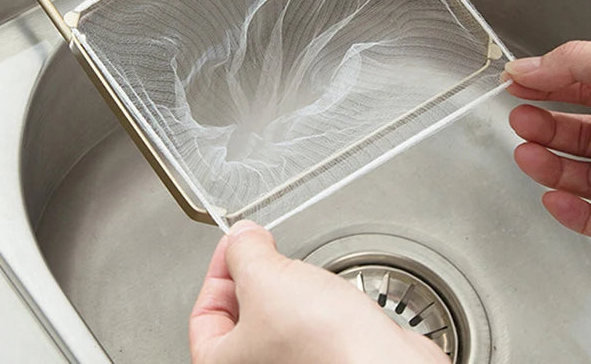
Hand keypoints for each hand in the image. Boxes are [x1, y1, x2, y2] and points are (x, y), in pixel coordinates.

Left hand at [189, 221, 447, 363]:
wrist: (386, 363)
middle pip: (239, 314)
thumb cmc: (325, 347)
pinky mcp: (324, 359)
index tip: (236, 244)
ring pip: (276, 319)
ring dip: (288, 290)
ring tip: (299, 279)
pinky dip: (314, 306)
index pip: (204, 314)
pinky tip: (325, 298)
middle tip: (265, 252)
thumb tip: (241, 237)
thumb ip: (244, 251)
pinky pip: (307, 327)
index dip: (218, 270)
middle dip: (254, 276)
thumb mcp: (266, 278)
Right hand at [505, 39, 590, 240]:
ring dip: (552, 168)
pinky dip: (578, 215)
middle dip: (545, 128)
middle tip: (519, 120)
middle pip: (586, 134)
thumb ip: (574, 61)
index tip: (516, 84)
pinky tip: (554, 199)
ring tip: (526, 156)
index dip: (549, 84)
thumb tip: (526, 67)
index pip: (590, 86)